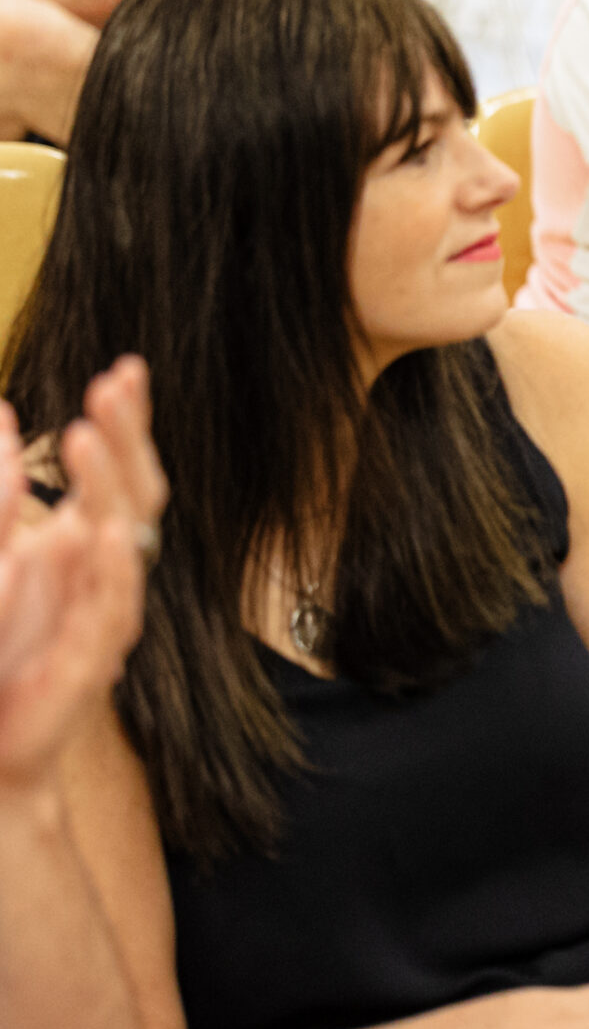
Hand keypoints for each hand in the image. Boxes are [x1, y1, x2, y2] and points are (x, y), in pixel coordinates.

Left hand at [0, 359, 163, 796]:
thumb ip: (1, 494)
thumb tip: (6, 414)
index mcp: (87, 543)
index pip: (121, 471)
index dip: (129, 423)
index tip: (127, 370)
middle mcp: (106, 572)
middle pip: (135, 491)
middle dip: (128, 436)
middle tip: (114, 383)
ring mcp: (106, 612)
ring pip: (128, 538)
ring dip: (112, 484)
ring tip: (89, 434)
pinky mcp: (92, 658)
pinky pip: (111, 607)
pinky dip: (113, 568)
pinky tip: (105, 531)